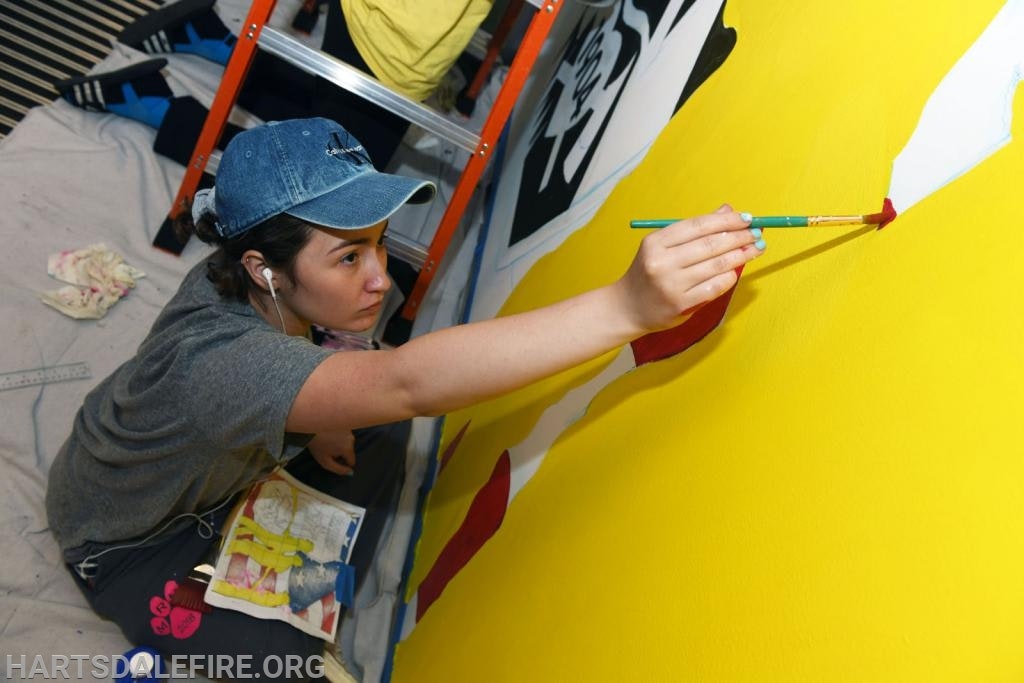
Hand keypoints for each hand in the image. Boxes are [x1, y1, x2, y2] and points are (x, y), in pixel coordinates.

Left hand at [307, 429, 355, 475]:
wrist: (310, 426)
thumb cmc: (317, 446)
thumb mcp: (326, 462)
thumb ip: (339, 470)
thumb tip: (350, 472)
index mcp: (348, 448)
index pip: (352, 462)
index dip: (342, 463)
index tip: (332, 458)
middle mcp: (352, 439)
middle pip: (349, 452)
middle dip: (341, 453)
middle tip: (328, 450)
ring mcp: (349, 430)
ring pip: (347, 443)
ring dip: (340, 444)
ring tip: (327, 441)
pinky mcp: (345, 423)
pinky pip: (345, 435)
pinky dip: (339, 436)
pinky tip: (329, 434)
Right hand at [616, 204, 763, 332]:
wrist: (627, 307)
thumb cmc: (649, 274)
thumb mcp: (663, 247)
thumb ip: (694, 230)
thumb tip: (727, 211)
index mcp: (656, 242)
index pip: (698, 225)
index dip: (726, 220)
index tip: (747, 219)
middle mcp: (662, 262)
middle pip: (710, 244)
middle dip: (739, 237)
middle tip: (757, 234)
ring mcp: (671, 284)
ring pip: (716, 265)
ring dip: (741, 255)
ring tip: (755, 249)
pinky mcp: (680, 304)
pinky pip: (714, 287)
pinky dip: (729, 277)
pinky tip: (736, 270)